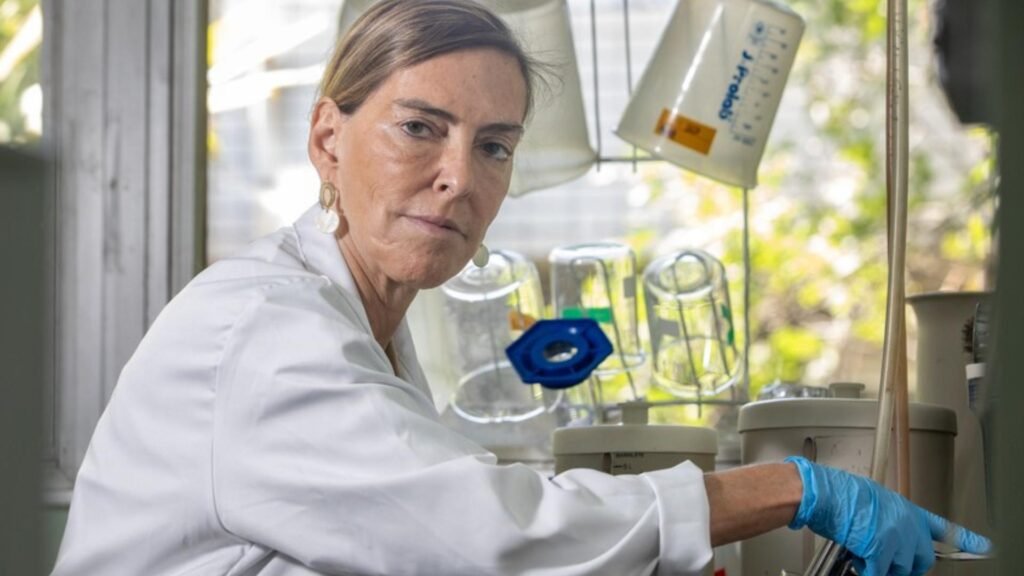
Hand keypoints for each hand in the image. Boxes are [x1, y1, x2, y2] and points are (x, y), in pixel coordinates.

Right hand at [785, 456, 991, 575]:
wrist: (826, 493)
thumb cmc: (840, 494)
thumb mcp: (874, 502)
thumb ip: (889, 521)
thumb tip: (885, 540)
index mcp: (907, 509)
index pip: (943, 526)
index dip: (966, 539)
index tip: (983, 546)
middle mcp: (908, 523)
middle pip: (922, 559)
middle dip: (904, 566)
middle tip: (884, 562)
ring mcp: (897, 537)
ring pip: (900, 569)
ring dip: (881, 567)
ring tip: (862, 554)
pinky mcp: (881, 550)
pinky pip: (878, 572)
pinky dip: (866, 570)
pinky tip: (857, 558)